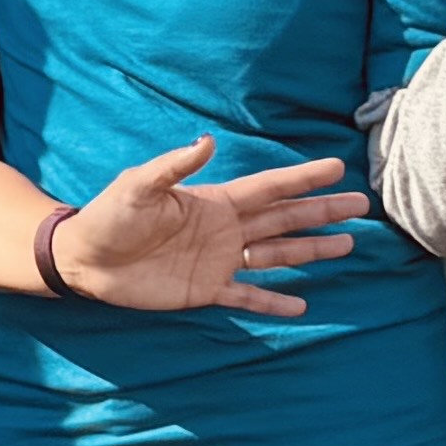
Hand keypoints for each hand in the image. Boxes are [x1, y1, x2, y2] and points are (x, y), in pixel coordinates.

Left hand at [47, 137, 370, 317]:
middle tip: (361, 206)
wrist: (85, 260)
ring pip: (276, 254)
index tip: (336, 167)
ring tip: (346, 245)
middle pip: (284, 219)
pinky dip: (273, 301)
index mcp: (213, 201)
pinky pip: (248, 296)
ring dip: (310, 251)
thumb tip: (205, 141)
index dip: (302, 178)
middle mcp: (224, 230)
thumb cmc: (109, 216)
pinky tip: (303, 303)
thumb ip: (173, 166)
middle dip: (321, 212)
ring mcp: (218, 261)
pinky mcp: (204, 291)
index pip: (268, 188)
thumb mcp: (139, 185)